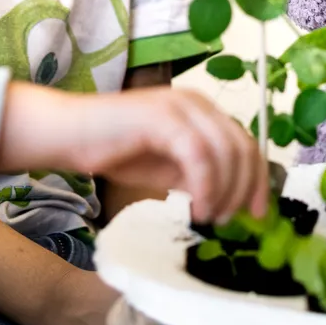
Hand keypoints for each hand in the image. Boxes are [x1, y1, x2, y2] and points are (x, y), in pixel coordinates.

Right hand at [0, 85, 267, 222]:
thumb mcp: (168, 168)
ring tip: (209, 218)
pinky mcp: (162, 117)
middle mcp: (198, 104)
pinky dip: (205, 185)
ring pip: (225, 152)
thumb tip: (232, 200)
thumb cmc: (114, 150)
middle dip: (245, 189)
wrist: (68, 134)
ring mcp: (181, 107)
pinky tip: (196, 208)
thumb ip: (199, 176)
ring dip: (224, 192)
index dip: (257, 180)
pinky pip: (199, 155)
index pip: (246, 144)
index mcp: (204, 112)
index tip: (257, 214)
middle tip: (230, 220)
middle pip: (242, 147)